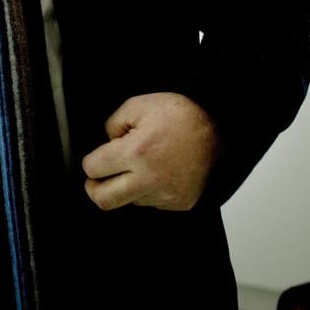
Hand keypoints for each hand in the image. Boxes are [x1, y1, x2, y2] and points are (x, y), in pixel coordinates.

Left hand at [81, 92, 219, 210]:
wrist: (218, 127)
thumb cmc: (180, 114)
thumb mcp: (138, 105)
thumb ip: (112, 125)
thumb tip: (105, 144)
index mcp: (136, 152)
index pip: (93, 169)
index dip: (91, 161)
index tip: (96, 158)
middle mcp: (150, 178)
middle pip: (104, 199)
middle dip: (94, 188)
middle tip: (97, 178)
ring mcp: (166, 194)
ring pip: (129, 202)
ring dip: (126, 187)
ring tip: (141, 166)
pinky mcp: (180, 202)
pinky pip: (152, 203)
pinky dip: (148, 190)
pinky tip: (158, 172)